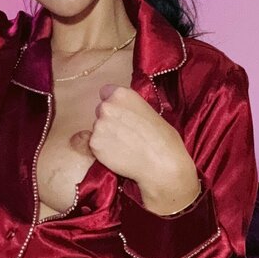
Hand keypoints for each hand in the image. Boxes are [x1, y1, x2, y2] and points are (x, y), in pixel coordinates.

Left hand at [87, 84, 200, 214]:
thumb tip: (125, 112)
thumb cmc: (164, 139)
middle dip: (109, 120)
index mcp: (122, 94)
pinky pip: (95, 145)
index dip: (114, 104)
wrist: (162, 164)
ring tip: (125, 146)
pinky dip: (104, 150)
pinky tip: (120, 155)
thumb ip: (131, 108)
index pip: (106, 92)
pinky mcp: (94, 144)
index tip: (121, 113)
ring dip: (106, 136)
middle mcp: (107, 107)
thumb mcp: (150, 111)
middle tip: (125, 133)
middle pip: (101, 111)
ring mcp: (98, 126)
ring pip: (98, 129)